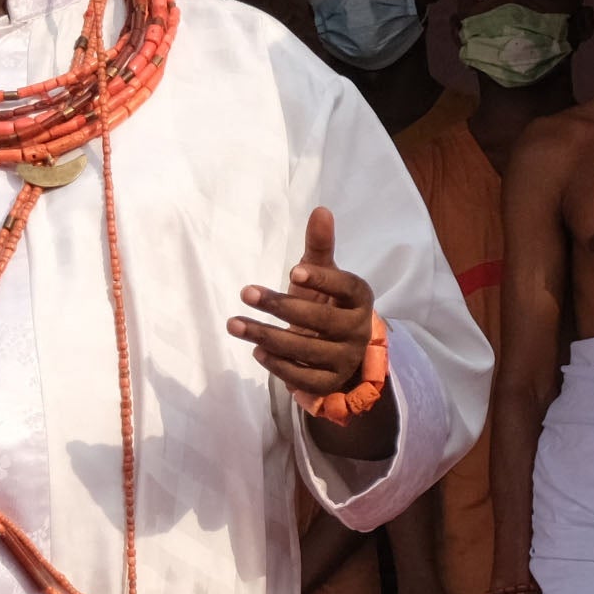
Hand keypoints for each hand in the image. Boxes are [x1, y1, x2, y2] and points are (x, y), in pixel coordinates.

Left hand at [232, 209, 391, 448]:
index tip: (293, 272)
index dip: (323, 281)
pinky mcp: (329, 383)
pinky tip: (256, 350)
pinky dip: (278, 366)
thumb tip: (321, 210)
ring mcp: (345, 359)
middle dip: (281, 307)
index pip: (346, 288)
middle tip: (246, 292)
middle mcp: (358, 330)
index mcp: (359, 298)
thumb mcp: (323, 274)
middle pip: (320, 321)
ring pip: (306, 350)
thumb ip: (320, 246)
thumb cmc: (326, 303)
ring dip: (267, 336)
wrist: (338, 349)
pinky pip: (303, 378)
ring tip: (234, 324)